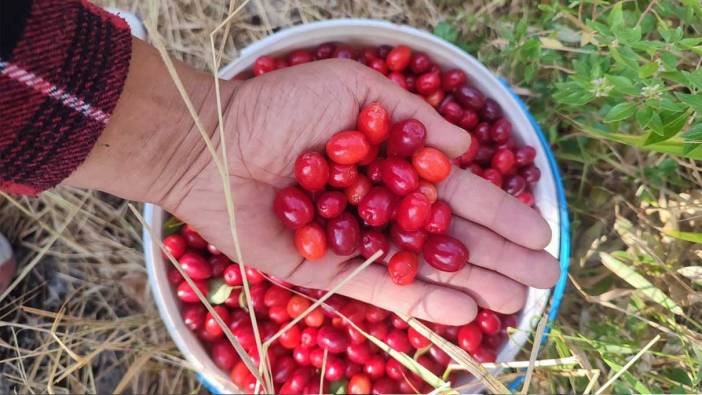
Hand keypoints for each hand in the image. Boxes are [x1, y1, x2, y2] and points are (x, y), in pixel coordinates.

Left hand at [164, 59, 559, 324]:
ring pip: (425, 269)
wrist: (215, 143)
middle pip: (452, 238)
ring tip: (519, 300)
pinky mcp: (331, 271)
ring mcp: (360, 243)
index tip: (540, 228)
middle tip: (546, 276)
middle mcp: (383, 209)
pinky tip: (465, 311)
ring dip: (474, 285)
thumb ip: (414, 117)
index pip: (458, 194)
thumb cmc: (281, 108)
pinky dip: (423, 302)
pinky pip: (382, 290)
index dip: (500, 211)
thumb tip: (465, 148)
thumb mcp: (354, 89)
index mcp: (393, 166)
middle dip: (500, 257)